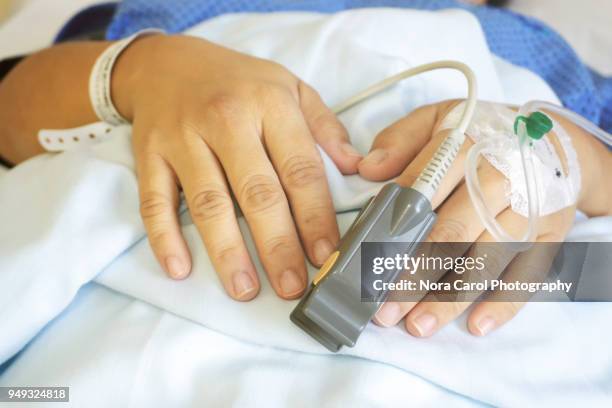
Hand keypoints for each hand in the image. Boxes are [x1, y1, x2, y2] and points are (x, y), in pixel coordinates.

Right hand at [112, 34, 362, 299]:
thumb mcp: (290, 86)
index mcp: (270, 104)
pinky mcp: (149, 155)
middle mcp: (225, 120)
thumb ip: (325, 126)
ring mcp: (183, 138)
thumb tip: (357, 167)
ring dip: (227, 251)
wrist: (167, 63)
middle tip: (292, 287)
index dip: (315, 216)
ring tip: (245, 289)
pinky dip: (164, 236)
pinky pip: (154, 200)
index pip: (299, 169)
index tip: (327, 254)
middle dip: (277, 245)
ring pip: (208, 202)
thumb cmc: (238, 81)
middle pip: (257, 192)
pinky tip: (179, 268)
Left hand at [360, 100, 610, 335]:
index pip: (420, 192)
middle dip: (414, 276)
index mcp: (464, 147)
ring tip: (417, 326)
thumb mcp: (439, 118)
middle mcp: (499, 179)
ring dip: (449, 297)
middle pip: (451, 234)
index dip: (391, 230)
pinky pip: (528, 272)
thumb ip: (400, 140)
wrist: (551, 138)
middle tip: (385, 310)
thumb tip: (366, 169)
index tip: (367, 263)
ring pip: (484, 260)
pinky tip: (476, 325)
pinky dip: (504, 302)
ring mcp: (527, 209)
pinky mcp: (549, 233)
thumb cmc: (482, 134)